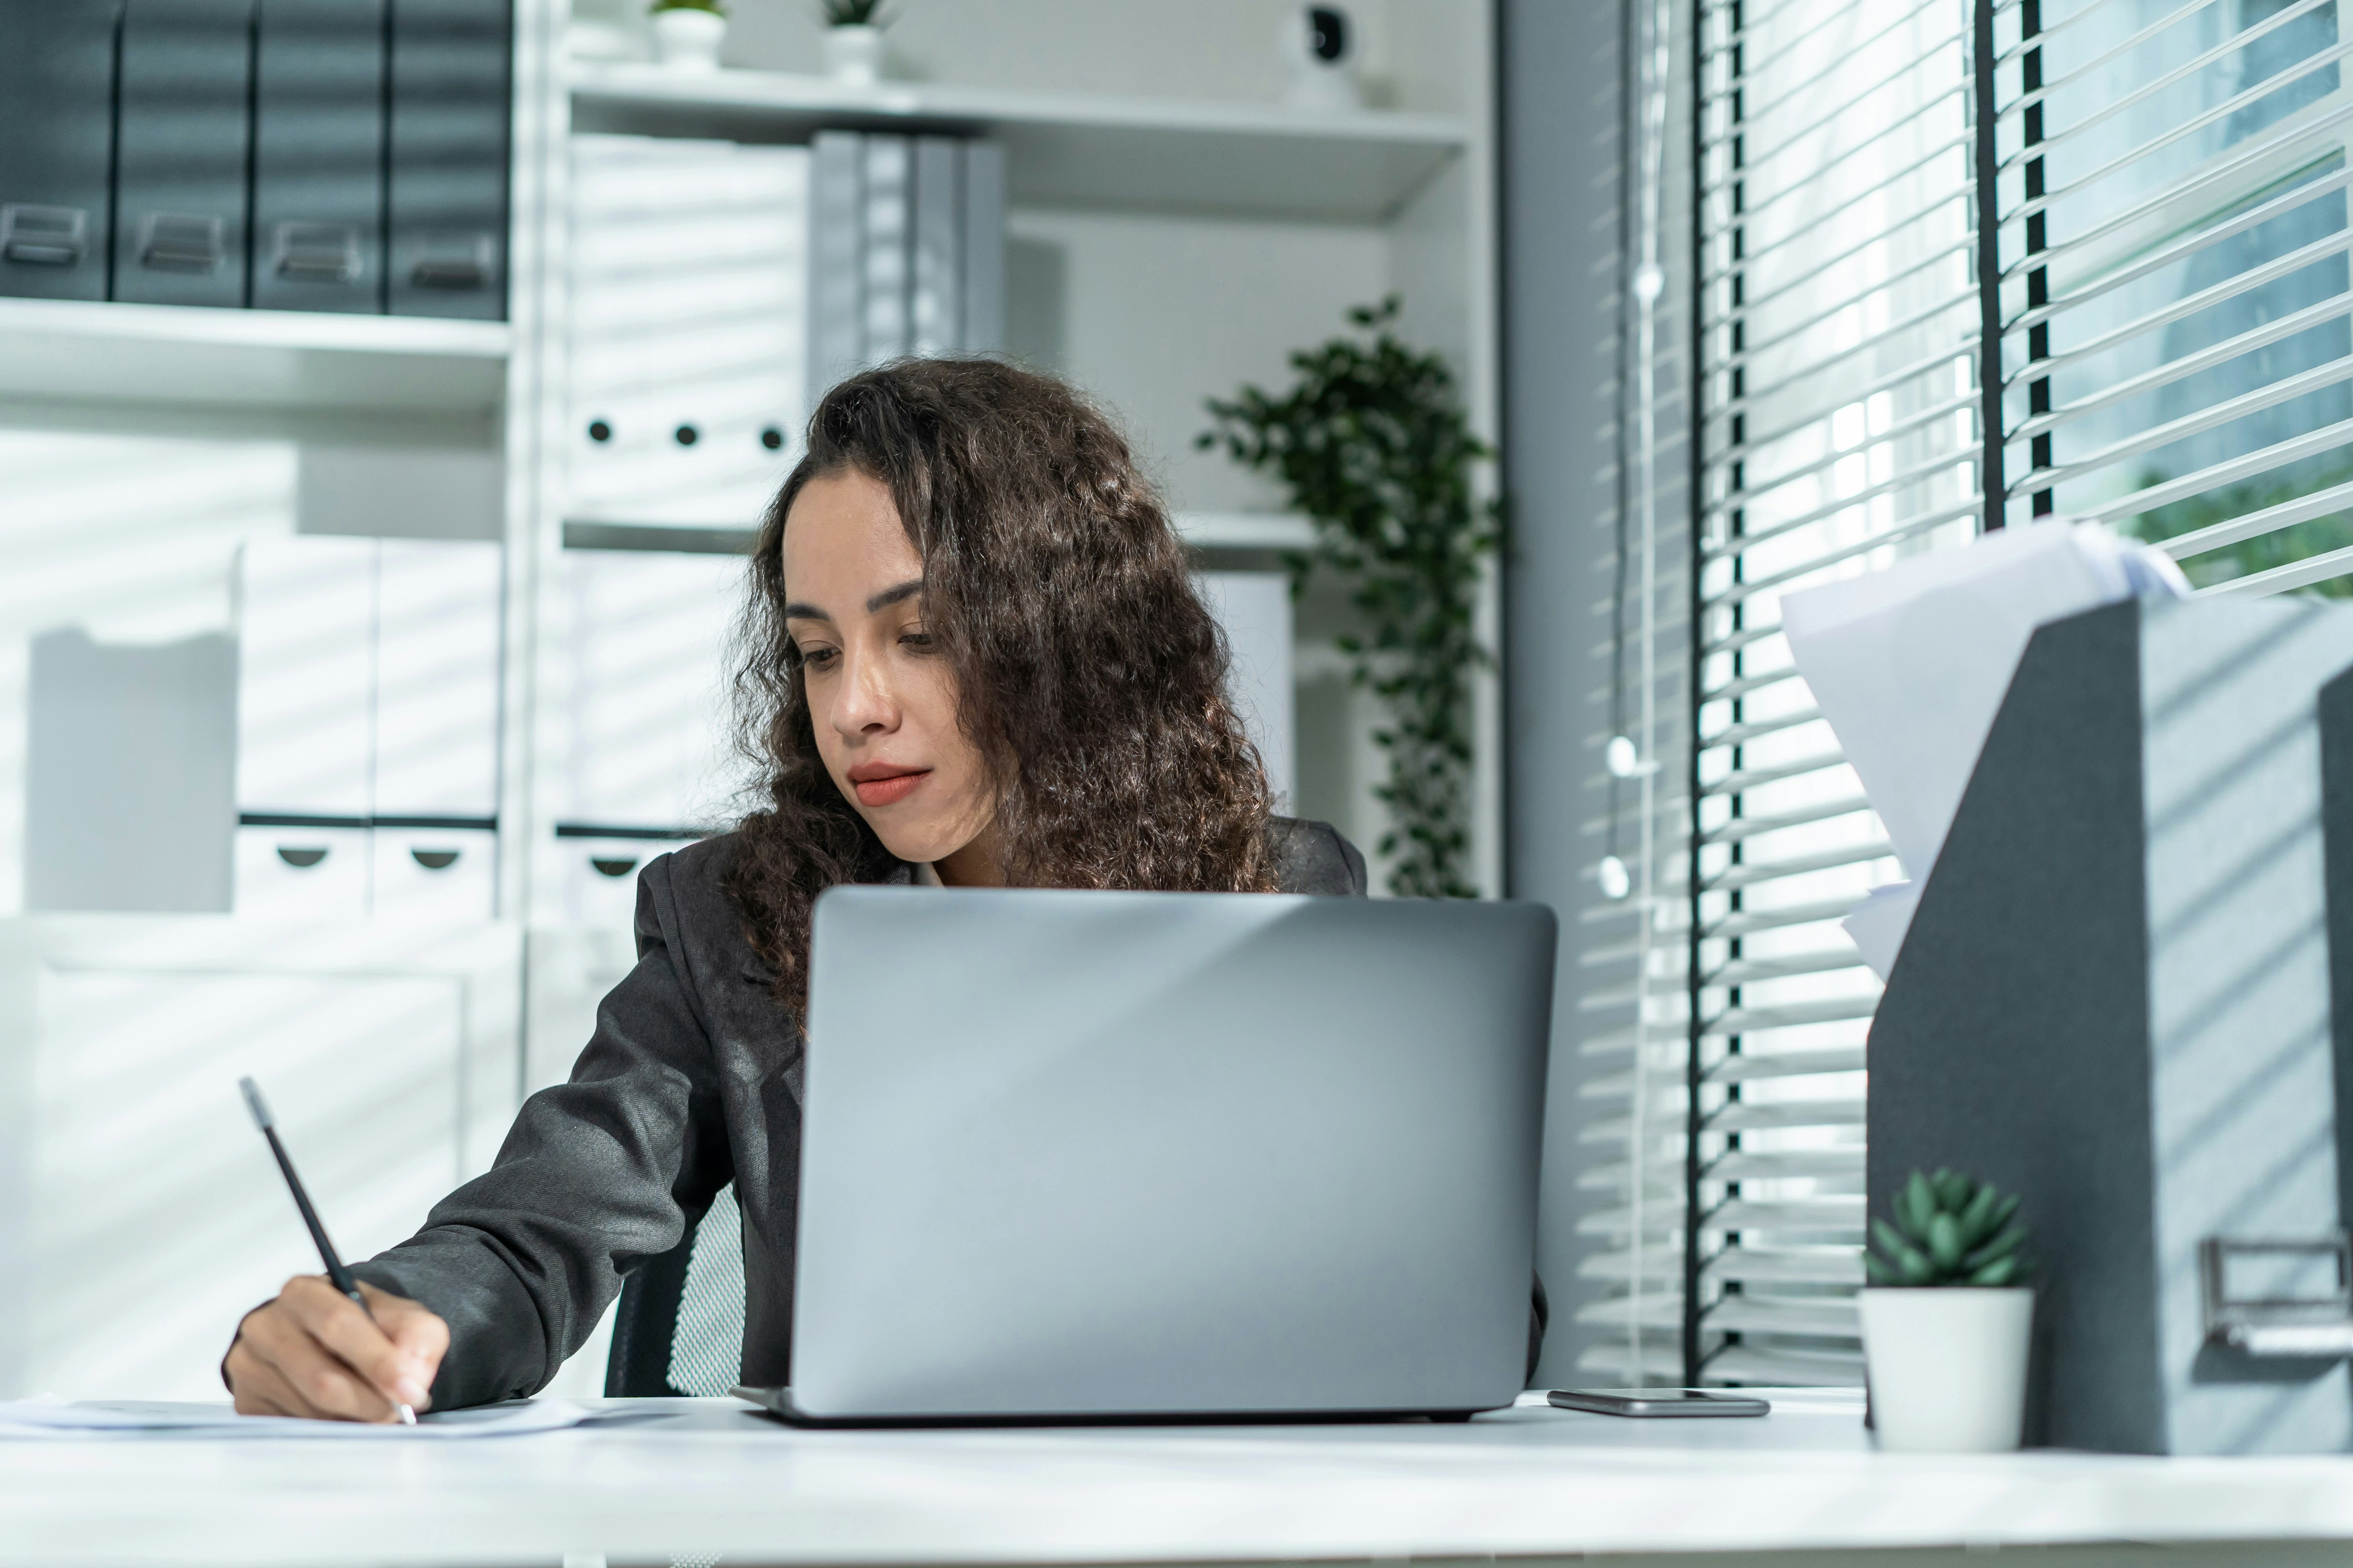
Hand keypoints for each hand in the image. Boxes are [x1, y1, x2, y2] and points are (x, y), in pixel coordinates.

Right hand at [224, 1276, 447, 1421]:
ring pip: (310, 1411)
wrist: (326, 1340)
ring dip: (351, 1418)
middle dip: (369, 1402)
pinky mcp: (247, 1402)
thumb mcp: (402, 1318)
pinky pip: (294, 1428)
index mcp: (304, 1293)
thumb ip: (416, 1338)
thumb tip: (410, 1379)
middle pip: (321, 1379)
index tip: (409, 1390)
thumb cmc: (366, 1326)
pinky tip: (341, 1413)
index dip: (377, 1362)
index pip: (338, 1325)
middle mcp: (267, 1326)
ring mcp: (250, 1366)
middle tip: (397, 1411)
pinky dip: (328, 1429)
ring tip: (369, 1406)